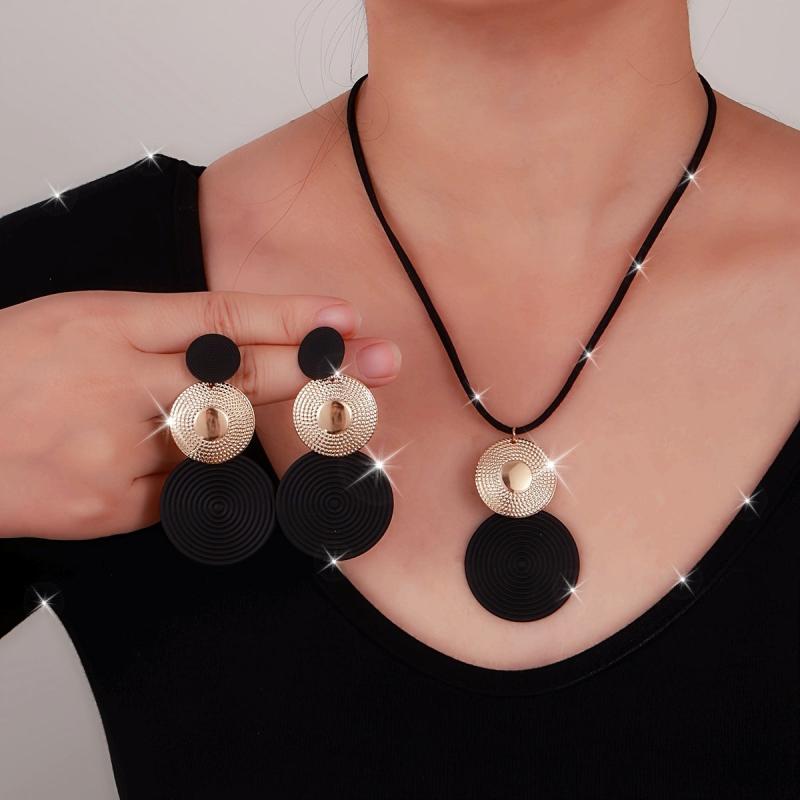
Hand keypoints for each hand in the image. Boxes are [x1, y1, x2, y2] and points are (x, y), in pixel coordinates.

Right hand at [0, 290, 400, 538]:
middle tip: (384, 363)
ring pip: (222, 444)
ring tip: (248, 416)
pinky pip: (189, 492)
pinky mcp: (116, 508)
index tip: (343, 315)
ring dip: (248, 432)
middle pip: (241, 380)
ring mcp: (120, 453)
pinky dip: (199, 477)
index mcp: (107, 326)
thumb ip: (159, 335)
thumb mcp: (77, 323)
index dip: (287, 316)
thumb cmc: (10, 372)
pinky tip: (160, 460)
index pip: (218, 318)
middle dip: (320, 372)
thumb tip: (244, 349)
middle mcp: (120, 388)